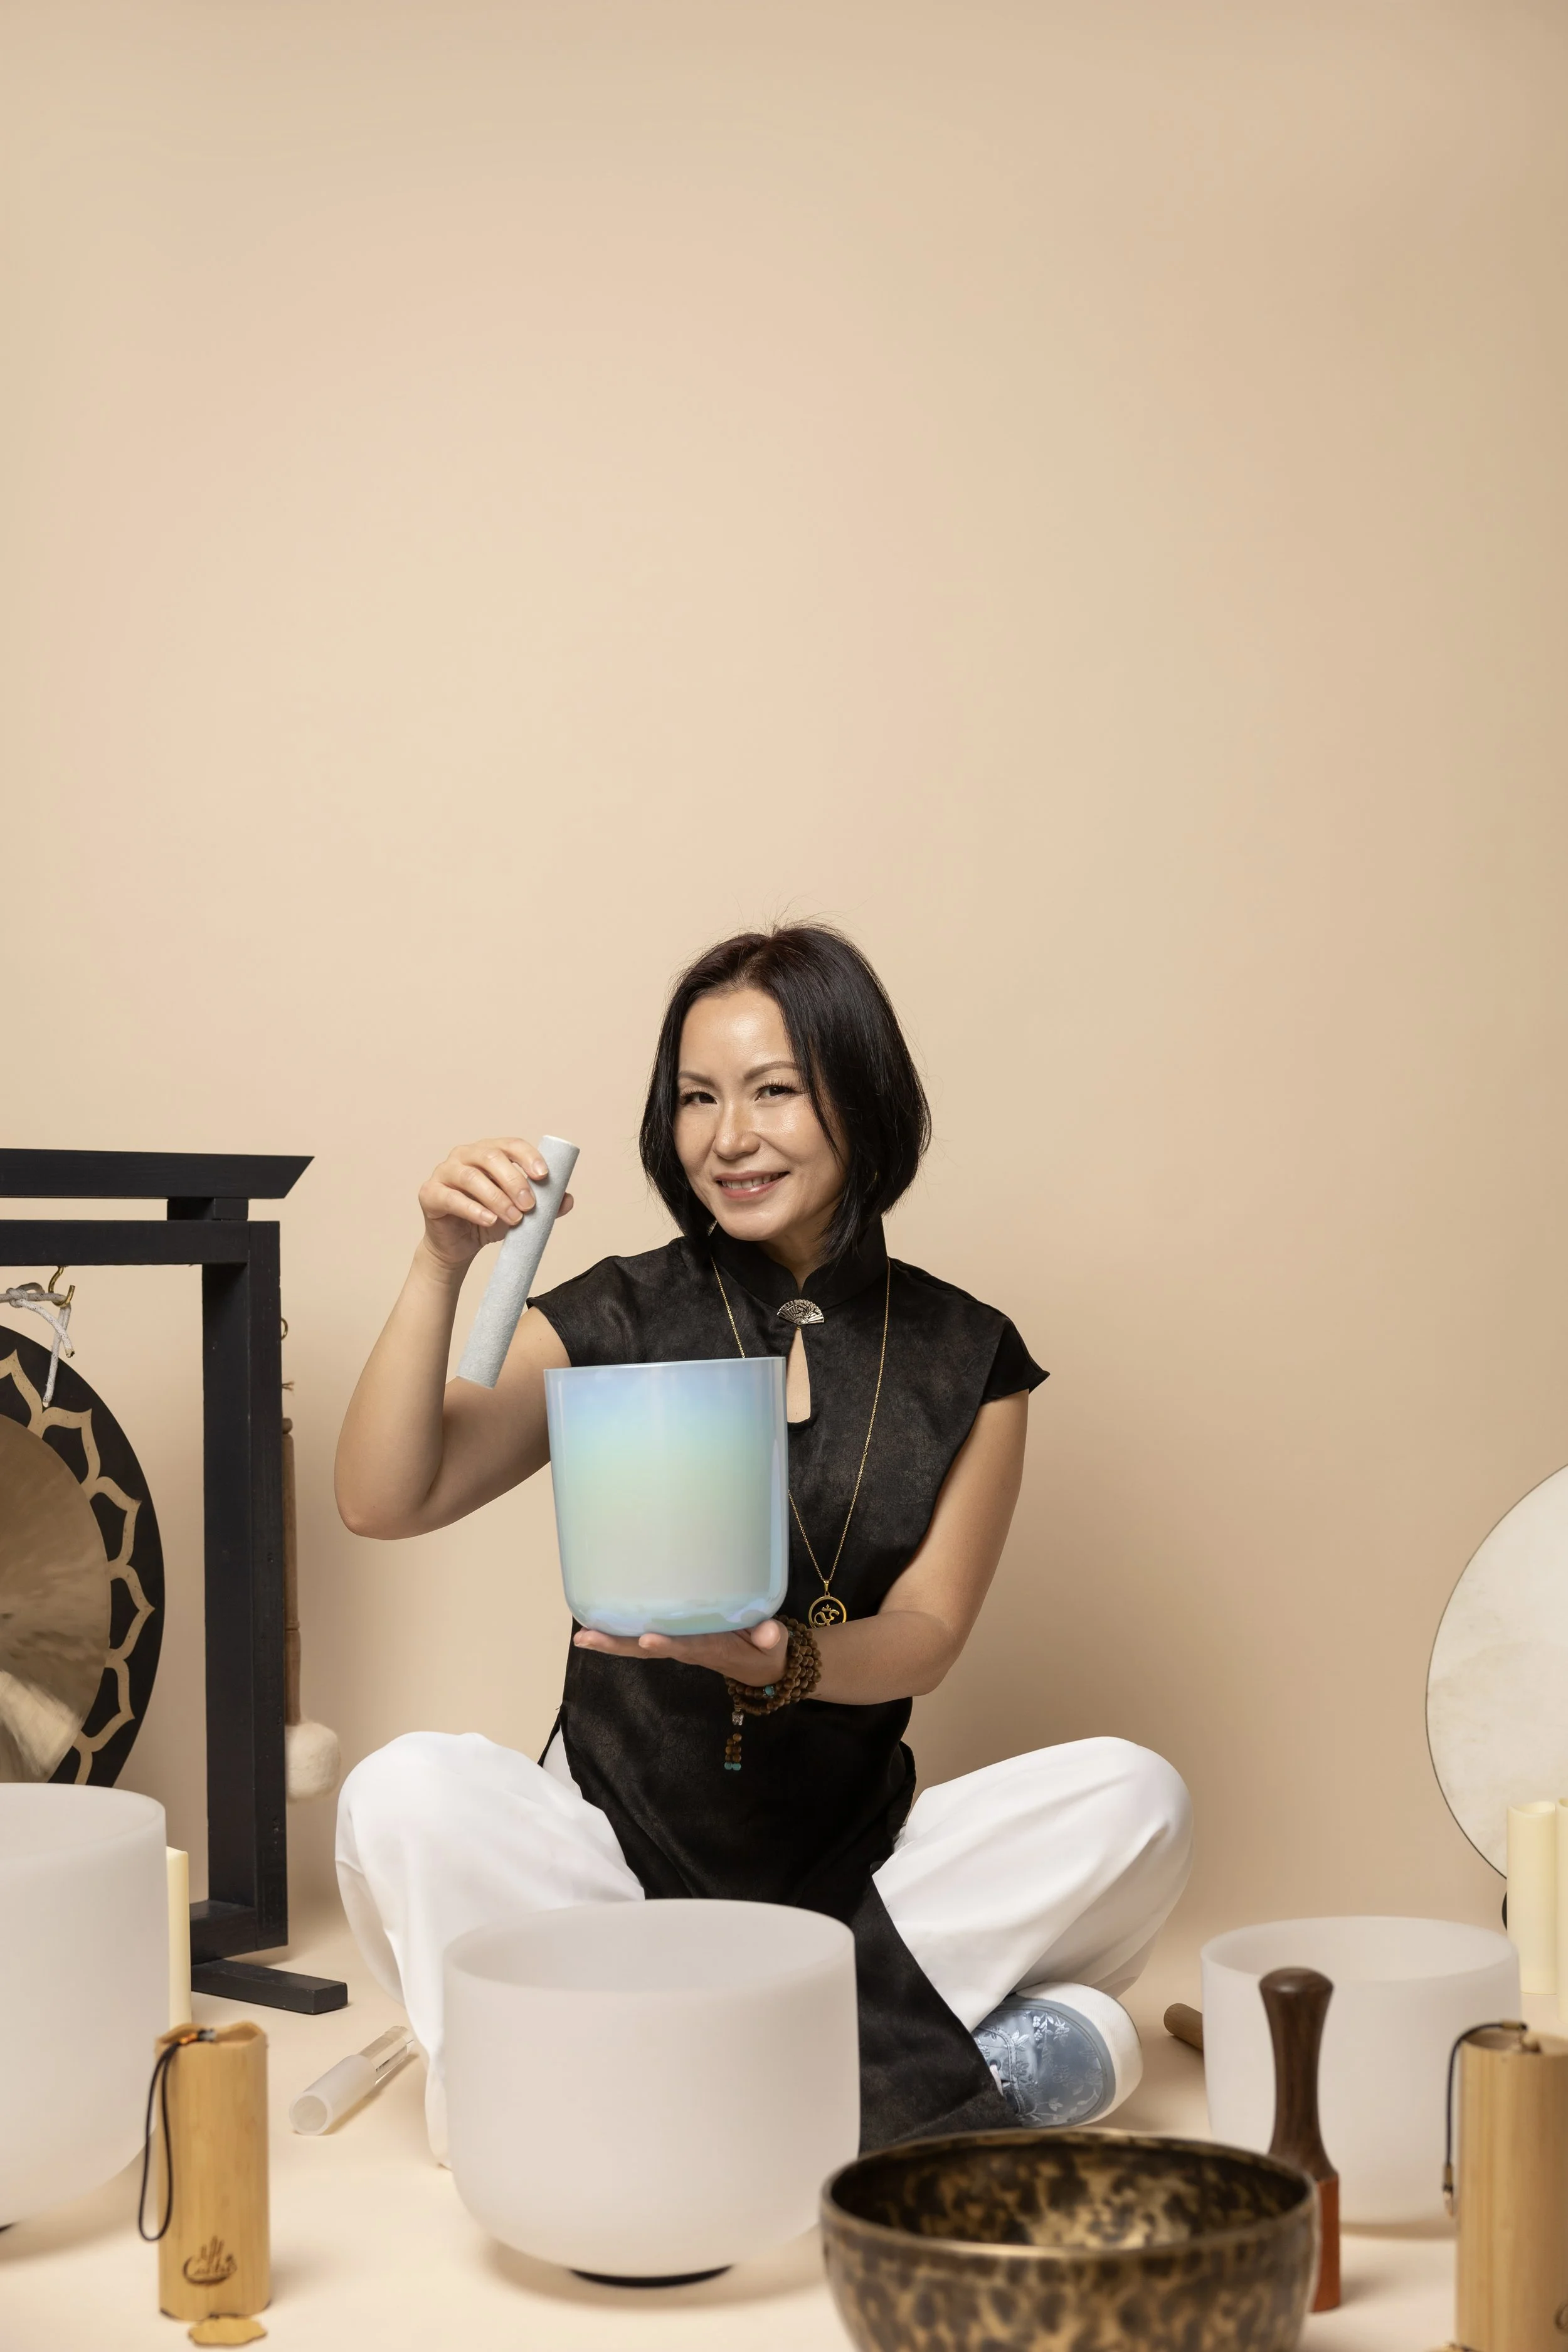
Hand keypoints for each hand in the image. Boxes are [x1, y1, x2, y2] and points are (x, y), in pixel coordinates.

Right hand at [417, 1138, 575, 1271]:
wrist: (459, 1247)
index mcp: (488, 1151)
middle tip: (530, 1205)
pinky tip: (490, 1220)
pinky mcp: (430, 1193)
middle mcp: (464, 1155)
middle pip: (491, 1158)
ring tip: (514, 1218)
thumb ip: (544, 1205)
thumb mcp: (519, 1211)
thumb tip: (568, 1199)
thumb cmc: (488, 1220)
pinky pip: (452, 1198)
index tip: (544, 1176)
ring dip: (497, 1198)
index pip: (510, 1145)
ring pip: (472, 1177)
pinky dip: (474, 1210)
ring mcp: (444, 1172)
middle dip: (515, 1181)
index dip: (528, 1156)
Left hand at [572, 1618, 787, 1685]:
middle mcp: (688, 1649)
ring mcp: (679, 1645)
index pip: (687, 1647)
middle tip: (586, 1639)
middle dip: (618, 1645)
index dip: (668, 1644)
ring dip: (610, 1641)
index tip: (647, 1638)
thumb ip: (770, 1638)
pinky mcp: (677, 1637)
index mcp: (712, 1650)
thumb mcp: (774, 1645)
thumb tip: (770, 1634)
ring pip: (639, 1645)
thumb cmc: (767, 1650)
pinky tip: (597, 1625)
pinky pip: (644, 1635)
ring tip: (581, 1636)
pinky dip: (620, 1632)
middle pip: (648, 1650)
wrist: (761, 1666)